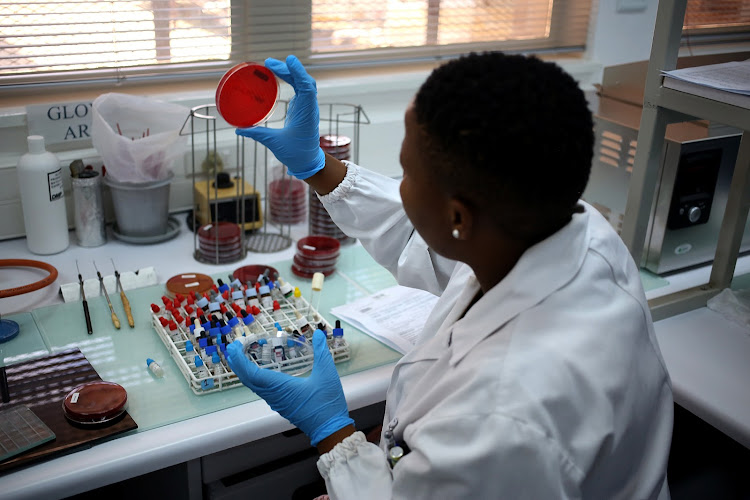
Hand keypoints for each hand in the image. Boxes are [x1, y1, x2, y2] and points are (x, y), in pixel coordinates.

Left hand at [226, 329, 353, 445]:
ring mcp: (277, 402)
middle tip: (233, 348)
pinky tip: (259, 373)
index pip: (253, 374)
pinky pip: (262, 390)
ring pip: (254, 386)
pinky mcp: (282, 405)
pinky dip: (255, 379)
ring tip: (241, 358)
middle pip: (249, 380)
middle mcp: (274, 396)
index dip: (240, 360)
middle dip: (238, 363)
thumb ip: (322, 352)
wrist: (330, 429)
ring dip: (245, 371)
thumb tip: (319, 334)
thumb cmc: (327, 404)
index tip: (233, 348)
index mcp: (281, 387)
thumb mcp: (327, 374)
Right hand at [235, 55, 325, 179]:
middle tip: (269, 63)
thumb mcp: (275, 143)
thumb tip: (238, 129)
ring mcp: (306, 106)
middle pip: (303, 81)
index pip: (307, 88)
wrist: (307, 160)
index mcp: (307, 114)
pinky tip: (276, 75)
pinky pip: (299, 88)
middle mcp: (309, 107)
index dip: (299, 73)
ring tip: (270, 65)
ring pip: (302, 83)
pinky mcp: (302, 107)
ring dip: (289, 72)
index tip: (289, 61)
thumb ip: (257, 135)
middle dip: (289, 69)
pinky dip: (290, 79)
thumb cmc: (295, 153)